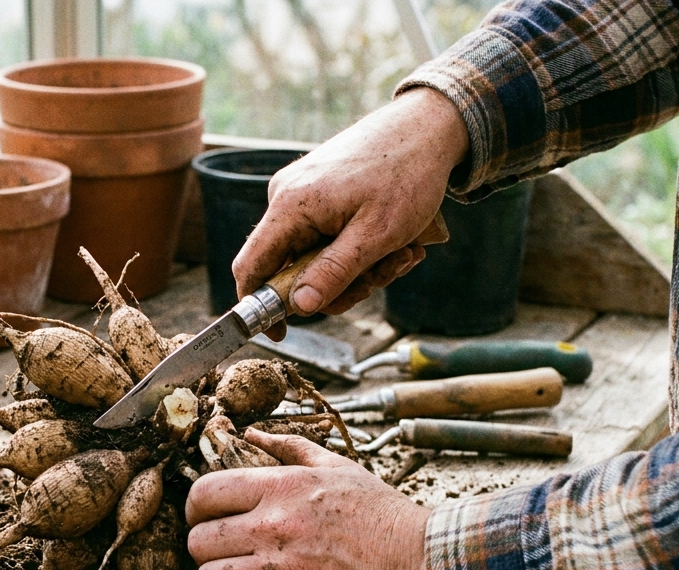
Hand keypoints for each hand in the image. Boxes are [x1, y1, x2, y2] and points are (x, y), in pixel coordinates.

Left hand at [185, 429, 442, 569]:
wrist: (424, 565)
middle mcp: (273, 527)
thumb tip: (250, 433)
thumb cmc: (383, 515)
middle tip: (223, 555)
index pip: (203, 493)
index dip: (195, 509)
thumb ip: (289, 447)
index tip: (204, 519)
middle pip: (198, 541)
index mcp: (281, 488)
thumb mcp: (338, 466)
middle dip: (205, 550)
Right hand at [234, 87, 468, 338]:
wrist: (428, 125)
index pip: (251, 267)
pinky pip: (330, 237)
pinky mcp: (321, 192)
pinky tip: (397, 240)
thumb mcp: (376, 235)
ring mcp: (303, 194)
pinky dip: (361, 247)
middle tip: (383, 275)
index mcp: (291, 206)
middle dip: (340, 284)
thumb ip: (334, 273)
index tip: (280, 334)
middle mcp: (287, 198)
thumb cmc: (406, 174)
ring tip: (403, 252)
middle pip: (292, 269)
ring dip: (361, 268)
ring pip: (318, 256)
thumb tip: (299, 308)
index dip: (259, 307)